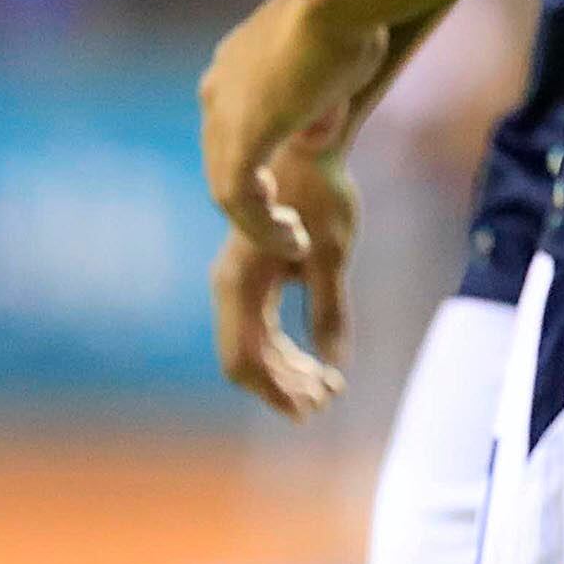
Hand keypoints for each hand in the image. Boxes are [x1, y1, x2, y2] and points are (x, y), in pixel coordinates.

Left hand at [198, 0, 387, 256]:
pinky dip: (263, 225)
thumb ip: (320, 95)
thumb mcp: (336, 60)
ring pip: (227, 185)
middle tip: (288, 229)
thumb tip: (315, 123)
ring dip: (260, 220)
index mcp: (235, 65)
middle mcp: (218, 88)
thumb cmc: (355, 13)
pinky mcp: (240, 138)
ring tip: (292, 243)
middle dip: (256, 199)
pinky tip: (292, 239)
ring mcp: (224, 114)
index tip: (289, 192)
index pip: (237, 126)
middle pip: (225, 159)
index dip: (260, 164)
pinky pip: (238, 197)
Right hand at [211, 138, 358, 420]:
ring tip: (330, 387)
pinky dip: (288, 352)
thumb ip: (330, 310)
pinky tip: (320, 365)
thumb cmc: (321, 196)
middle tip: (329, 399)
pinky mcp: (254, 280)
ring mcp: (239, 286)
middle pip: (248, 360)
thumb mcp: (333, 255)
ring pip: (255, 349)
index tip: (309, 412)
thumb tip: (333, 363)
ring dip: (289, 374)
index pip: (244, 360)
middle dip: (286, 387)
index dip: (274, 392)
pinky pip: (262, 330)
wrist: (308, 150)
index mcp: (239, 285)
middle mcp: (230, 288)